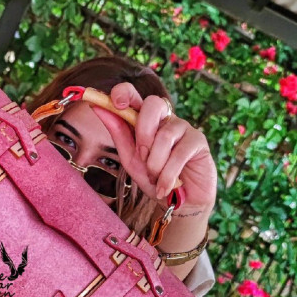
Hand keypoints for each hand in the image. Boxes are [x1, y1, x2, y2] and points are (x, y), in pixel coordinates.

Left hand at [92, 82, 216, 210]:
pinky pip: (179, 152)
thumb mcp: (131, 159)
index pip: (135, 95)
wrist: (179, 203)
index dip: (124, 92)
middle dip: (143, 133)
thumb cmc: (154, 179)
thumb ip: (118, 134)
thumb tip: (97, 108)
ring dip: (155, 163)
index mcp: (146, 121)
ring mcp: (183, 128)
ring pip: (164, 135)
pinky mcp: (198, 141)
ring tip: (156, 178)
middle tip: (142, 156)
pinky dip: (167, 174)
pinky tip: (166, 187)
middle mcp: (165, 119)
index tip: (115, 102)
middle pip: (153, 104)